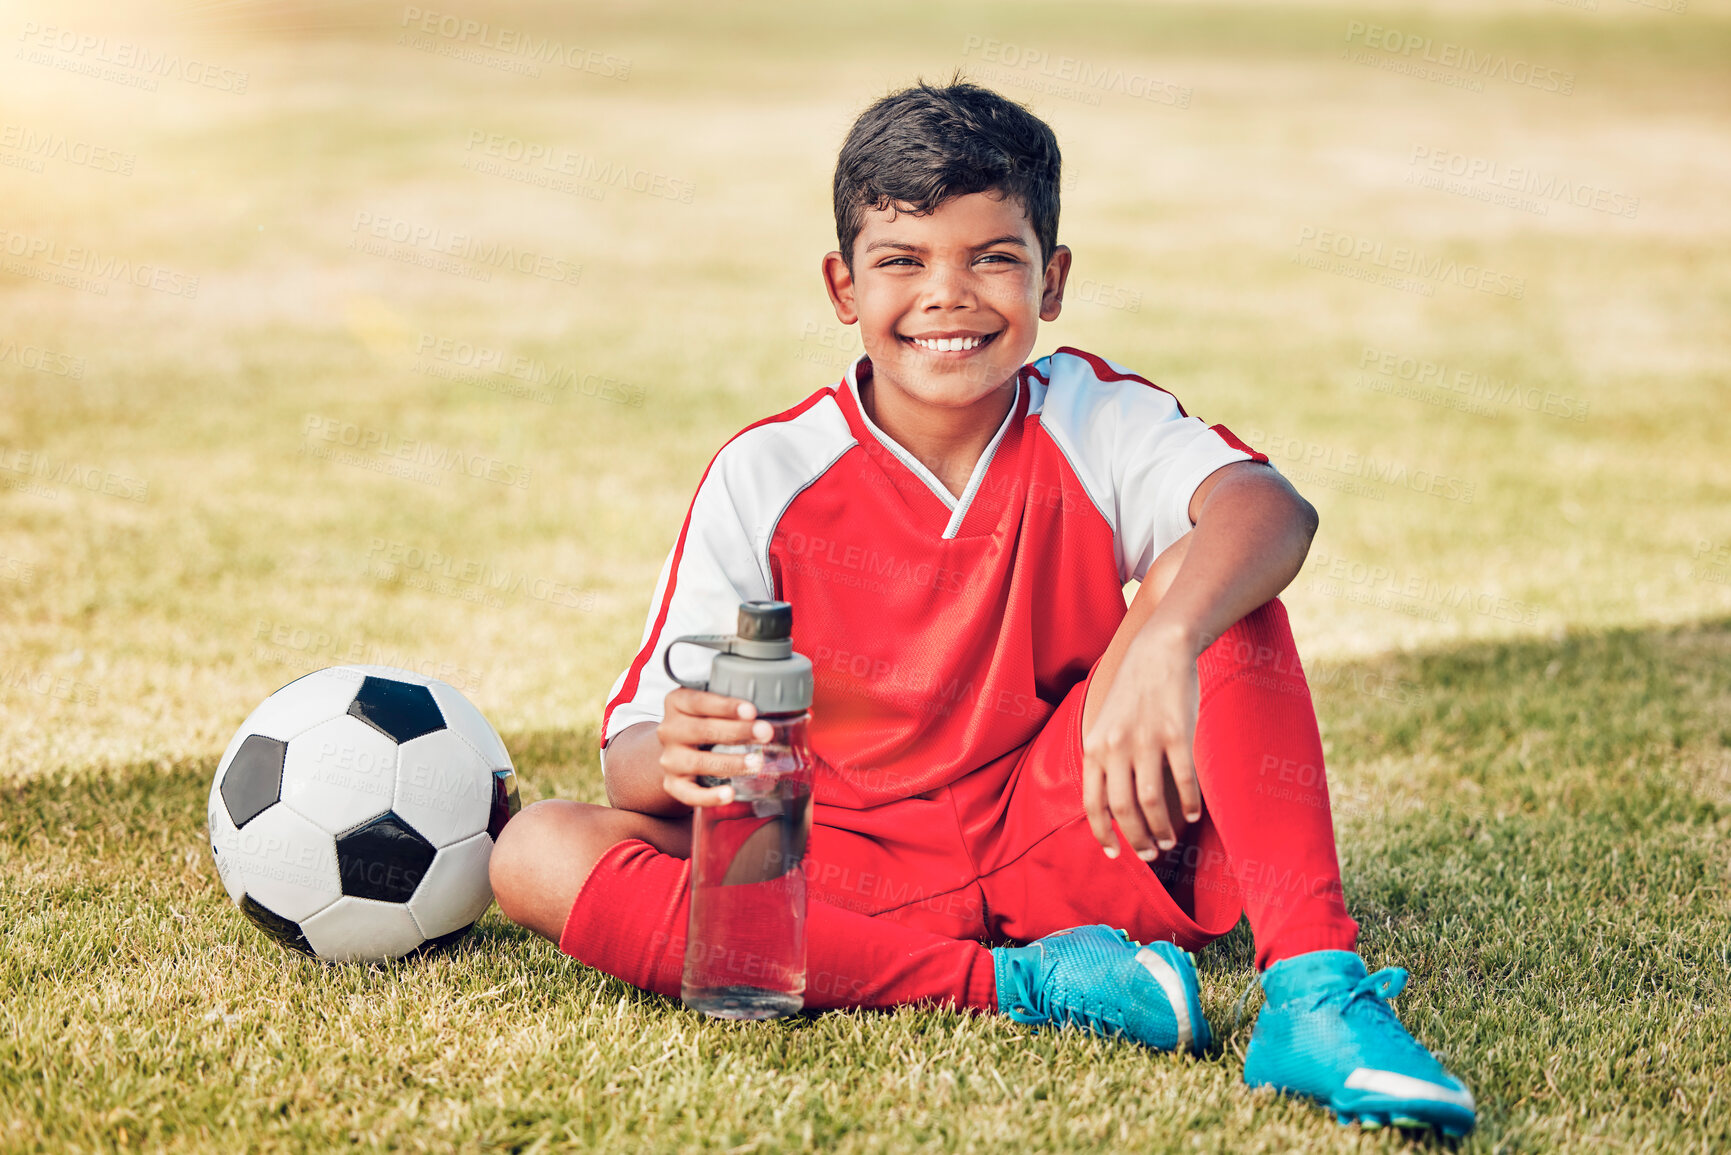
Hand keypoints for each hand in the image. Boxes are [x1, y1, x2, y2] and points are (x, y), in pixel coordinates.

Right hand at [656, 688, 773, 807]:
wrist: (678, 752)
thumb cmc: (703, 724)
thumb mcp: (710, 709)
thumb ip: (731, 709)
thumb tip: (771, 715)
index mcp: (677, 703)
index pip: (700, 702)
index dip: (726, 707)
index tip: (751, 711)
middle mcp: (669, 730)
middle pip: (703, 730)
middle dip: (737, 732)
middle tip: (765, 733)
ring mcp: (669, 759)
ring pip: (698, 762)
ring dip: (730, 762)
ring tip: (756, 763)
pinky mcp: (672, 784)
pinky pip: (689, 793)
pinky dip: (709, 796)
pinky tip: (729, 794)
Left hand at [1081, 624, 1204, 859]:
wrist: (1157, 652)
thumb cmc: (1132, 694)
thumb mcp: (1104, 726)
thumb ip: (1103, 761)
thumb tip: (1109, 807)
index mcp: (1094, 747)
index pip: (1093, 804)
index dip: (1103, 834)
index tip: (1116, 854)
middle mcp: (1116, 746)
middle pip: (1123, 809)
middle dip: (1138, 840)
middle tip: (1151, 854)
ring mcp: (1147, 740)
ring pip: (1152, 802)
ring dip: (1162, 829)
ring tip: (1170, 841)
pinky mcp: (1177, 734)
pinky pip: (1184, 780)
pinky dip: (1189, 804)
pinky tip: (1193, 814)